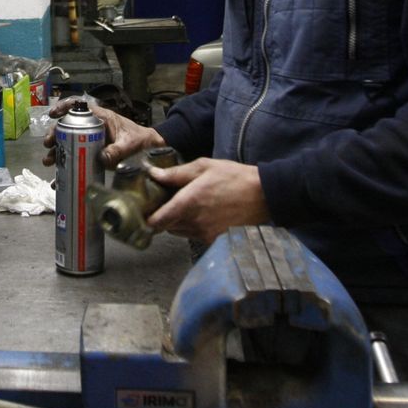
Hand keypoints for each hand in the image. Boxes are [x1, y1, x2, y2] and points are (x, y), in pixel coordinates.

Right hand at [41, 99, 164, 167]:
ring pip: (68, 142)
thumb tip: (101, 158)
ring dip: (57, 151)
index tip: (53, 114)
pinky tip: (58, 180)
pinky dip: (66, 168)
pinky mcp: (91, 153)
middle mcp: (92, 126)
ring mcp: (90, 140)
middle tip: (48, 145)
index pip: (79, 106)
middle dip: (55, 134)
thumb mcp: (129, 144)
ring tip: (49, 162)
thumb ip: (117, 150)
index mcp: (100, 117)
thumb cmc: (140, 140)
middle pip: (68, 126)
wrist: (148, 150)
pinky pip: (75, 158)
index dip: (64, 107)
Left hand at [143, 158, 268, 243]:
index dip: (146, 219)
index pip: (157, 222)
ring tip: (186, 206)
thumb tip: (153, 174)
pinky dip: (193, 227)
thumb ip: (176, 173)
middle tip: (165, 203)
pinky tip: (202, 213)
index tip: (143, 212)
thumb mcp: (204, 167)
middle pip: (166, 227)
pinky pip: (195, 236)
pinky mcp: (215, 240)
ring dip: (177, 222)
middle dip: (162, 217)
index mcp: (188, 203)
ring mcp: (205, 234)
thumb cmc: (234, 177)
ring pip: (179, 232)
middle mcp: (194, 222)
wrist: (264, 195)